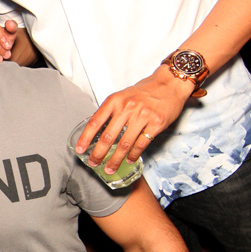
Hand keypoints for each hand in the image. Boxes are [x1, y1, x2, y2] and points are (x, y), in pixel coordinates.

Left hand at [74, 66, 194, 172]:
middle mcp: (127, 107)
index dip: (85, 137)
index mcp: (115, 100)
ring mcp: (142, 116)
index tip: (80, 149)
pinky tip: (128, 160)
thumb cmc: (144, 91)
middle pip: (108, 136)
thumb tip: (97, 129)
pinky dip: (133, 155)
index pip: (95, 121)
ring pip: (124, 143)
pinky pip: (141, 144)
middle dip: (99, 153)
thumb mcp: (122, 96)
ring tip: (109, 168)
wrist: (170, 83)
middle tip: (93, 163)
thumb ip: (111, 110)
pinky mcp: (156, 123)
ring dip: (115, 159)